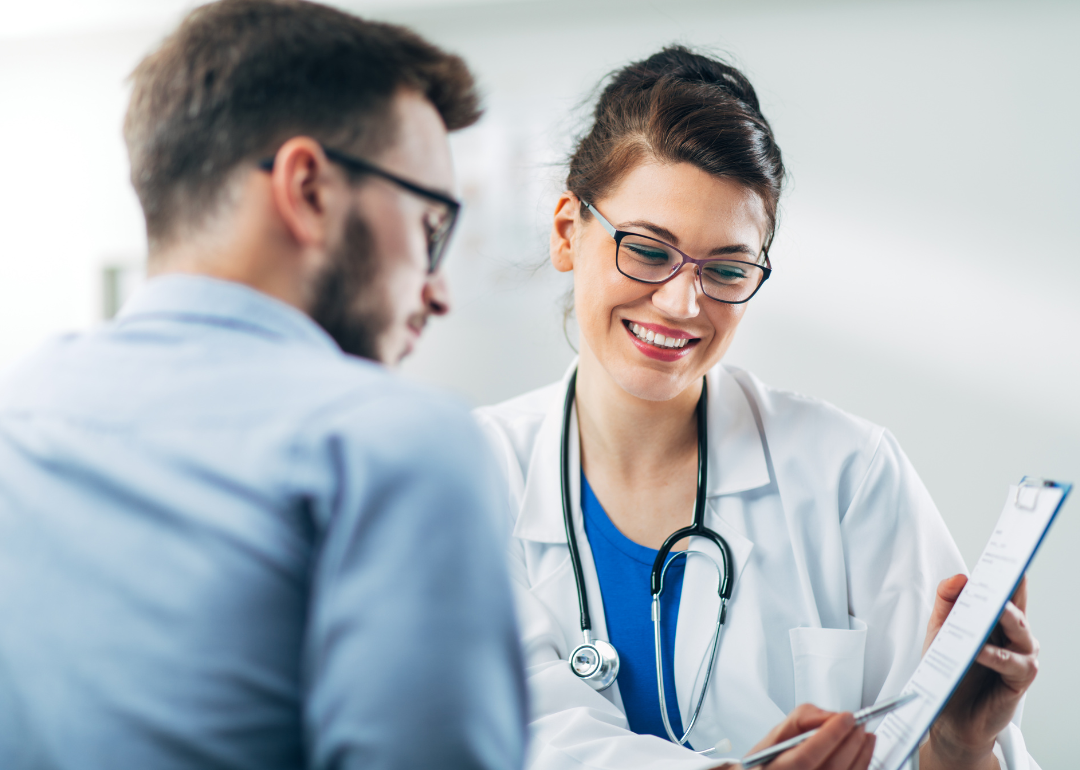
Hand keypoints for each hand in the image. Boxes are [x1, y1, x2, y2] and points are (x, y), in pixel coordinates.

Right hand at [720, 704, 873, 769]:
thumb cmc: (771, 760)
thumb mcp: (773, 736)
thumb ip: (799, 720)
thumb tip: (828, 716)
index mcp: (774, 768)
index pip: (806, 755)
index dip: (830, 735)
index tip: (846, 717)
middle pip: (831, 768)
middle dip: (850, 742)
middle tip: (858, 723)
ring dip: (861, 753)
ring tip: (865, 733)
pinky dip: (862, 764)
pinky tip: (864, 749)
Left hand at [919, 574, 1038, 769]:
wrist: (949, 715)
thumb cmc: (949, 669)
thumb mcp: (940, 630)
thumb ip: (948, 601)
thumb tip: (961, 576)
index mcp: (997, 619)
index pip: (1006, 589)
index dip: (1008, 569)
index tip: (1008, 547)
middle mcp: (1014, 634)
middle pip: (1016, 604)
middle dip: (1012, 586)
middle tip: (1005, 570)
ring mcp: (1020, 656)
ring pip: (1021, 630)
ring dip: (1006, 618)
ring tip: (992, 610)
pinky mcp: (1020, 680)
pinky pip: (1013, 664)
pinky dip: (995, 655)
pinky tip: (979, 650)